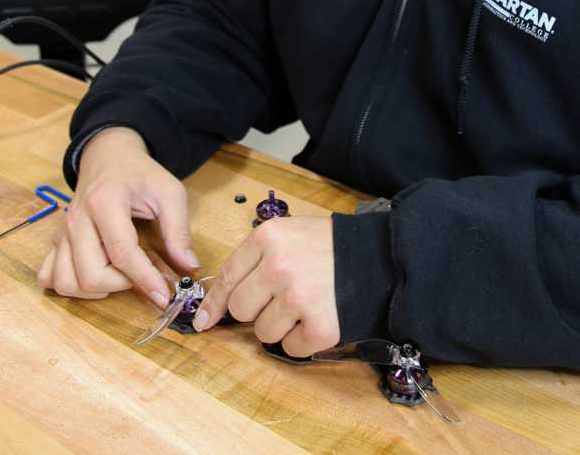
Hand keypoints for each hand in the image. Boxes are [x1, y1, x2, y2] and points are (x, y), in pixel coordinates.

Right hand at [37, 127, 198, 307]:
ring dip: (95, 291)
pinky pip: (49, 277)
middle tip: (143, 273)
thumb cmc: (140, 174)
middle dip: (122, 285)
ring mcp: (62, 231)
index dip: (144, 279)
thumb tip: (190, 267)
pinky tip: (93, 275)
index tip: (164, 296)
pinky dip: (70, 286)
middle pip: (90, 275)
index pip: (122, 253)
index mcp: (106, 201)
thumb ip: (179, 230)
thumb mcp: (169, 192)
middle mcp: (77, 218)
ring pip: (66, 282)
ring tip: (120, 275)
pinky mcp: (55, 239)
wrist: (109, 156)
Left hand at [193, 215, 339, 357]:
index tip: (205, 321)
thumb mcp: (288, 233)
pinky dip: (303, 340)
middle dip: (256, 309)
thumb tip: (217, 304)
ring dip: (280, 326)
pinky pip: (292, 348)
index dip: (214, 303)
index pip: (227, 277)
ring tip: (304, 305)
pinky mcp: (320, 327)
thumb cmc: (328, 246)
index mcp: (268, 238)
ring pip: (264, 333)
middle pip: (241, 309)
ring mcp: (299, 298)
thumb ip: (254, 259)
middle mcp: (278, 267)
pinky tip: (318, 317)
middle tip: (280, 299)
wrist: (378, 256)